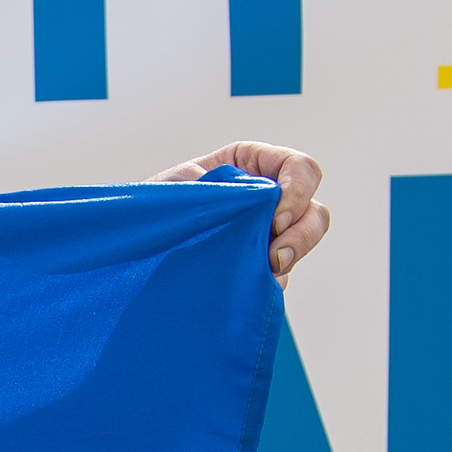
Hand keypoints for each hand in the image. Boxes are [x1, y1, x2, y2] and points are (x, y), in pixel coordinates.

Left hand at [148, 140, 328, 278]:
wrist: (137, 238)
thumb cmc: (158, 202)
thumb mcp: (179, 184)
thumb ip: (212, 187)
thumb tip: (240, 201)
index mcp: (255, 165)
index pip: (299, 168)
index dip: (298, 191)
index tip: (276, 219)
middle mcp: (270, 199)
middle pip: (314, 211)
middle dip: (302, 235)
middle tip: (275, 258)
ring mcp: (269, 233)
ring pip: (303, 243)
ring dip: (290, 259)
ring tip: (264, 272)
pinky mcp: (259, 264)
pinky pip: (281, 276)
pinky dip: (269, 282)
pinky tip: (246, 286)